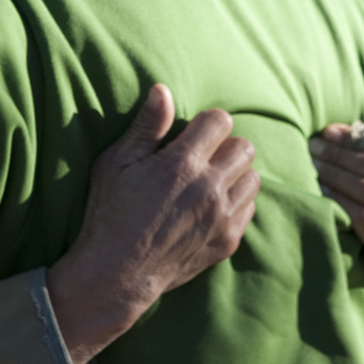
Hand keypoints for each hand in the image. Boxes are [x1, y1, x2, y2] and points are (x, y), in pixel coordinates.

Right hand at [48, 85, 258, 363]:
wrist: (116, 273)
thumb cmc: (110, 212)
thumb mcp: (116, 163)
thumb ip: (145, 126)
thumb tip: (162, 90)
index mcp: (182, 164)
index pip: (220, 121)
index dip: (205, 123)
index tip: (191, 134)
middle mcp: (209, 188)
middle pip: (245, 147)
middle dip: (225, 146)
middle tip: (201, 158)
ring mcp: (221, 218)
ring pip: (253, 178)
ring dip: (235, 174)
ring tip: (209, 181)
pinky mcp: (227, 241)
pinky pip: (249, 209)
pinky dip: (236, 203)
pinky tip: (211, 206)